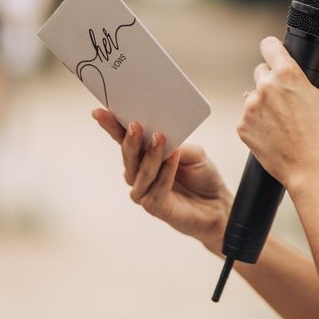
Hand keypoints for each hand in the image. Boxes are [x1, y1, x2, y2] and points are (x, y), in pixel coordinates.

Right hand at [92, 109, 232, 254]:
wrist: (218, 204)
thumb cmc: (202, 175)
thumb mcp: (193, 152)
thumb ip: (177, 143)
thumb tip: (160, 136)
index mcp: (145, 155)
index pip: (124, 139)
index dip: (112, 126)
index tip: (100, 112)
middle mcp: (140, 173)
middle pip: (128, 155)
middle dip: (129, 139)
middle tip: (134, 125)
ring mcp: (145, 191)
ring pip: (140, 171)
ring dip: (150, 155)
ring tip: (158, 138)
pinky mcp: (155, 206)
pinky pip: (157, 187)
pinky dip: (166, 171)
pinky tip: (174, 158)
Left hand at [236, 36, 318, 192]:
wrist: (312, 171)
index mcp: (287, 74)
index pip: (268, 45)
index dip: (273, 48)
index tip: (275, 54)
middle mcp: (264, 86)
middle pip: (261, 72)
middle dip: (272, 81)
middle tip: (288, 101)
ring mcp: (250, 107)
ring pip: (254, 96)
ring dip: (264, 104)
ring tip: (284, 123)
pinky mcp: (242, 126)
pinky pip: (248, 117)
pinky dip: (258, 123)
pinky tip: (274, 134)